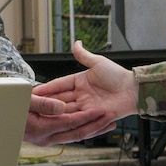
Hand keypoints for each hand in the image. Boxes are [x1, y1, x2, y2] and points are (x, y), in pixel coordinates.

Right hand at [25, 41, 139, 145]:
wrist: (133, 91)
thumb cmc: (118, 75)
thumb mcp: (98, 62)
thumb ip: (84, 55)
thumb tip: (76, 43)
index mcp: (79, 81)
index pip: (59, 85)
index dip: (47, 88)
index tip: (34, 91)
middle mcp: (80, 94)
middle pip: (59, 99)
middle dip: (46, 102)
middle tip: (32, 106)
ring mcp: (85, 106)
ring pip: (66, 110)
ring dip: (54, 113)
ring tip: (40, 116)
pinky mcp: (92, 116)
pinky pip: (77, 119)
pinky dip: (67, 120)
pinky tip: (56, 122)